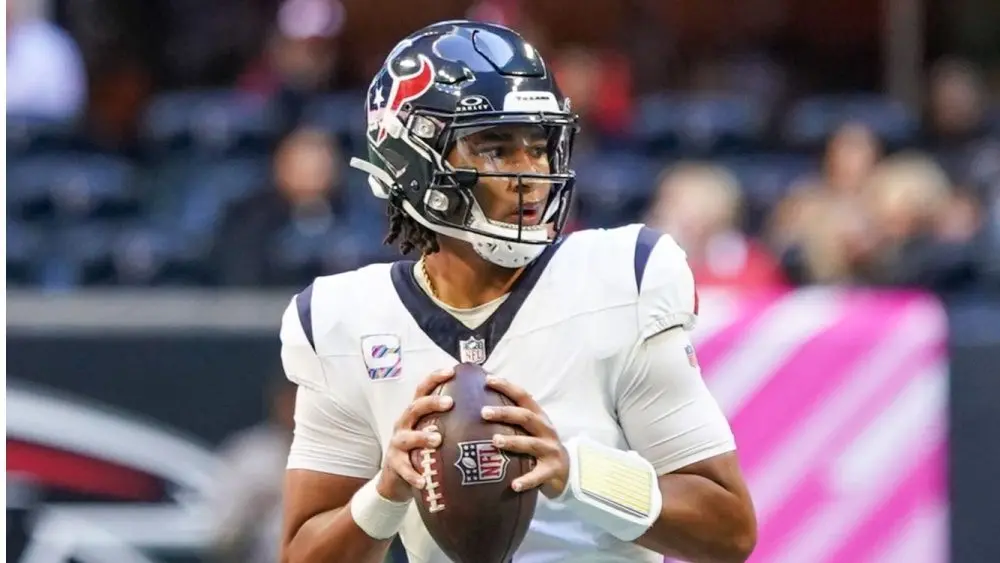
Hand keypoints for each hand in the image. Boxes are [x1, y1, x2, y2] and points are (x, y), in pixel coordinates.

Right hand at [377, 368, 454, 501]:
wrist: (395, 479)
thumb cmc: (421, 451)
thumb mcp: (431, 432)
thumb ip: (448, 421)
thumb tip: (483, 409)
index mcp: (415, 414)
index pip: (422, 390)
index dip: (434, 378)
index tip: (451, 371)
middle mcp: (404, 424)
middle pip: (415, 408)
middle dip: (431, 403)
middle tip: (450, 403)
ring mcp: (397, 444)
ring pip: (407, 437)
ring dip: (421, 437)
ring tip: (437, 439)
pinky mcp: (395, 464)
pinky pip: (404, 469)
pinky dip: (413, 475)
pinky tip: (423, 480)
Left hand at [482, 376, 569, 497]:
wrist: (566, 471)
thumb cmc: (539, 446)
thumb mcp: (531, 429)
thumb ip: (513, 419)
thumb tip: (479, 406)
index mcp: (539, 417)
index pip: (523, 396)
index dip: (507, 386)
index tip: (488, 380)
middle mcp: (546, 430)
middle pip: (525, 417)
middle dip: (505, 413)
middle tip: (483, 412)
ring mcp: (550, 450)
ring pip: (530, 443)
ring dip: (512, 441)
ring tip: (495, 441)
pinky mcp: (552, 470)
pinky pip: (538, 476)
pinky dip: (526, 480)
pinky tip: (514, 485)